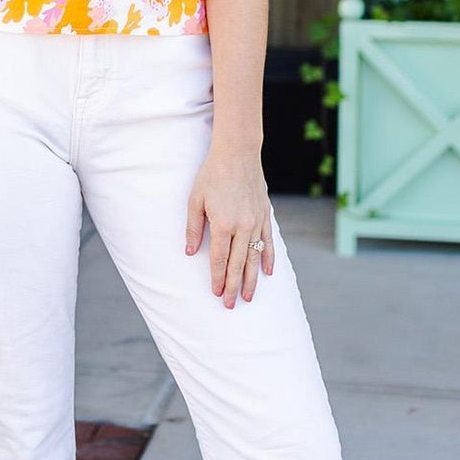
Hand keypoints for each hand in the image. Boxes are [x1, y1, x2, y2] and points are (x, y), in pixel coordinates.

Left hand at [185, 146, 274, 307]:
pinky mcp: (266, 214)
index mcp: (223, 223)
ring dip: (252, 279)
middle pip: (238, 263)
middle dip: (234, 286)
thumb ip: (194, 228)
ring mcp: (257, 221)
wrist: (238, 153)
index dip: (218, 278)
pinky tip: (268, 273)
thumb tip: (191, 253)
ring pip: (255, 257)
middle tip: (231, 305)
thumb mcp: (195, 199)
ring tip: (249, 297)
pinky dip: (268, 259)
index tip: (216, 294)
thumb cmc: (212, 174)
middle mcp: (243, 226)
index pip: (220, 259)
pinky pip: (269, 242)